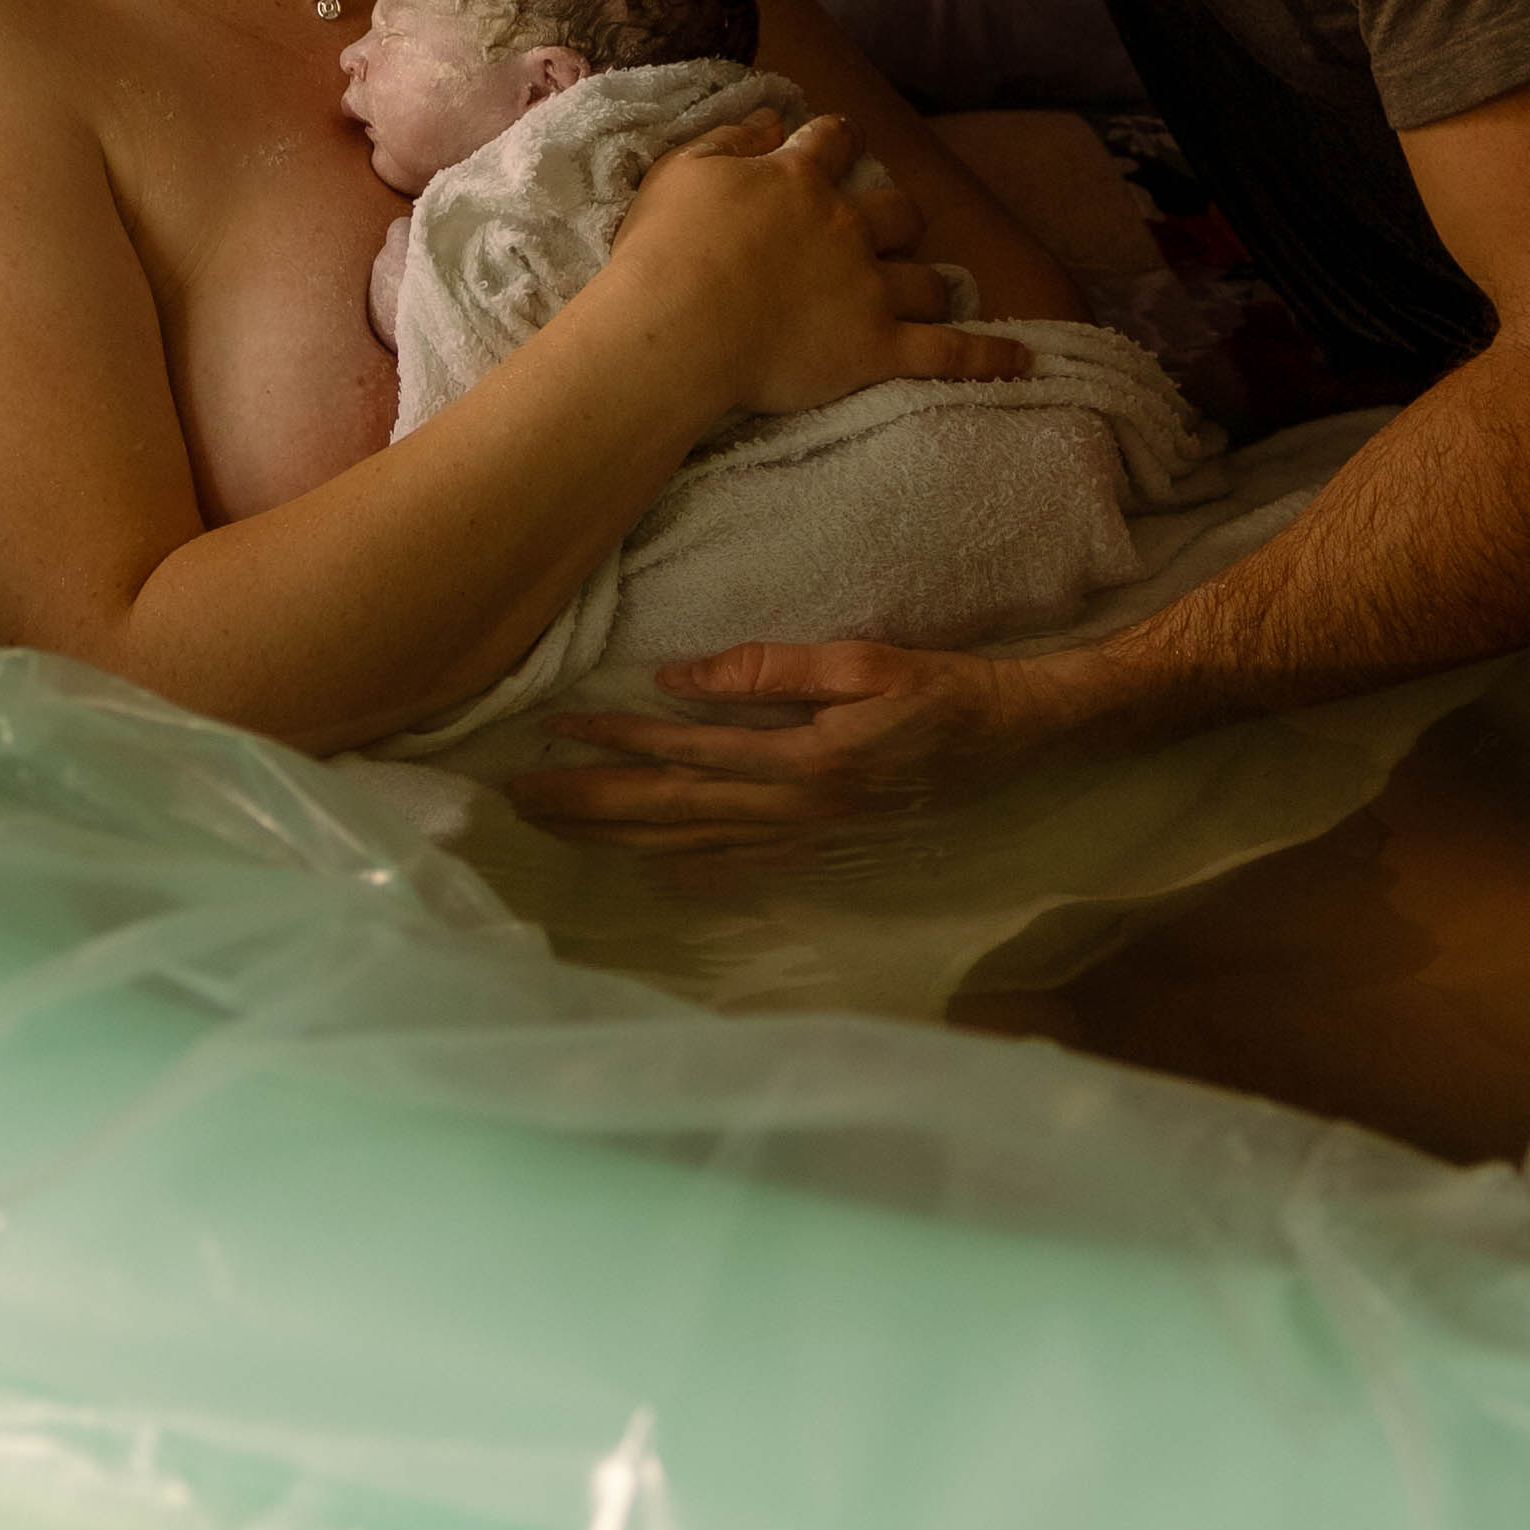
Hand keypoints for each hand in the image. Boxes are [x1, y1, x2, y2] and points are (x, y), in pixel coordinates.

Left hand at [511, 635, 1088, 839]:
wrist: (1012, 742)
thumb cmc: (941, 688)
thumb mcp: (863, 660)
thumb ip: (770, 671)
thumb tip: (680, 679)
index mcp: (799, 761)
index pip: (682, 753)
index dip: (615, 744)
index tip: (556, 730)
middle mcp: (793, 811)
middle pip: (670, 813)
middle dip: (589, 807)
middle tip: (517, 798)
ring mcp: (806, 838)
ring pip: (690, 845)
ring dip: (616, 838)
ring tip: (553, 828)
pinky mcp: (822, 846)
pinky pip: (737, 866)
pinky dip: (683, 869)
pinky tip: (644, 868)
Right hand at [610, 112, 1033, 421]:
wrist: (675, 328)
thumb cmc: (664, 248)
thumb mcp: (683, 169)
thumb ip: (732, 138)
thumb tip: (772, 116)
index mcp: (799, 182)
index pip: (833, 141)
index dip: (838, 138)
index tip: (839, 140)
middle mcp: (846, 227)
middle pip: (897, 209)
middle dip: (897, 214)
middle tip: (887, 226)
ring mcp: (868, 288)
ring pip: (925, 278)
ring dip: (929, 281)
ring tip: (930, 290)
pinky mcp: (877, 347)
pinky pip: (948, 352)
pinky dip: (988, 356)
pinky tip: (1022, 359)